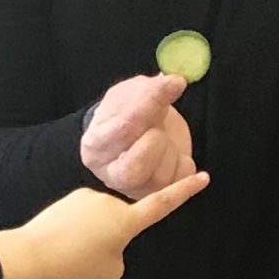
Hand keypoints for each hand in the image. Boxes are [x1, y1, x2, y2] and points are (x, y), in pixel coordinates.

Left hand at [0, 170, 209, 278]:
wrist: (30, 255)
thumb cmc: (74, 267)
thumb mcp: (110, 272)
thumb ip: (119, 252)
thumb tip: (110, 237)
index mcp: (125, 221)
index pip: (162, 204)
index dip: (185, 192)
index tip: (203, 176)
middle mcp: (110, 202)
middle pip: (123, 222)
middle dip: (113, 239)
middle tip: (90, 260)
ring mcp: (88, 198)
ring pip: (102, 221)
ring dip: (93, 237)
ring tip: (73, 253)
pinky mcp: (70, 200)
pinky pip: (83, 218)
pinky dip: (77, 232)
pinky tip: (62, 243)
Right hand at [80, 72, 196, 196]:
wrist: (133, 139)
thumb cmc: (127, 117)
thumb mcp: (130, 94)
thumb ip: (148, 89)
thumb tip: (175, 82)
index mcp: (95, 145)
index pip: (125, 128)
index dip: (152, 105)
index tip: (176, 84)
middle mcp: (111, 173)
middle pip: (140, 161)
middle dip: (156, 137)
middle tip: (154, 125)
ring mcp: (135, 189)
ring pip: (163, 173)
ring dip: (170, 148)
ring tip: (159, 141)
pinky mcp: (159, 195)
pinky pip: (183, 176)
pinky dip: (183, 161)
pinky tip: (170, 154)